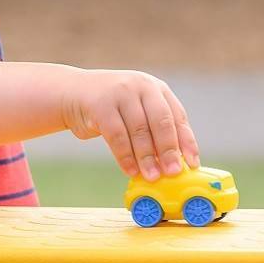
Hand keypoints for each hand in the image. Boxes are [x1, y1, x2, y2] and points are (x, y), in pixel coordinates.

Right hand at [61, 69, 200, 180]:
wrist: (71, 92)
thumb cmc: (110, 109)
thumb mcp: (135, 110)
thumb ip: (153, 130)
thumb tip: (172, 163)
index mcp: (155, 88)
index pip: (177, 116)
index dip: (186, 141)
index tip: (192, 164)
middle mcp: (141, 86)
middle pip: (161, 121)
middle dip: (168, 150)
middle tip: (173, 172)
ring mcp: (120, 92)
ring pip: (139, 130)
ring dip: (146, 157)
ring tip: (152, 177)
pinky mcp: (100, 104)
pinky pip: (117, 135)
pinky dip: (125, 156)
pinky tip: (130, 170)